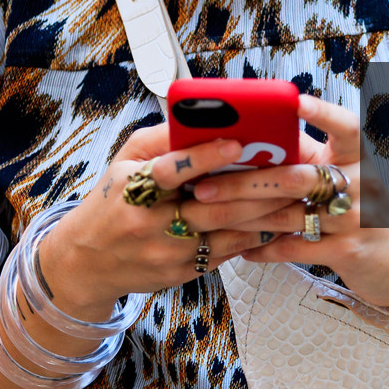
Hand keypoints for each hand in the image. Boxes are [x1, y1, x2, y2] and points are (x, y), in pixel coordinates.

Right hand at [36, 123, 302, 317]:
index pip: (171, 169)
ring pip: (228, 232)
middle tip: (299, 174)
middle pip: (212, 205)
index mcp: (133, 187)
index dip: (206, 156)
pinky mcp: (183, 272)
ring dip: (268, 215)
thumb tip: (200, 116)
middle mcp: (151, 222)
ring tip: (301, 198)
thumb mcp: (124, 161)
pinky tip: (281, 222)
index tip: (240, 142)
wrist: (87, 262)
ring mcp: (168, 252)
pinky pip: (227, 253)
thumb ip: (160, 139)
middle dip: (260, 188)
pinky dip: (256, 237)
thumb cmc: (111, 201)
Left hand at [192, 94, 388, 310]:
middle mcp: (361, 185)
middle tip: (204, 185)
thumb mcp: (348, 178)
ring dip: (241, 218)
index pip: (345, 127)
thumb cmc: (365, 212)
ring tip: (209, 217)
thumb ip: (311, 158)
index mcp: (360, 158)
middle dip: (243, 182)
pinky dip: (263, 248)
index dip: (322, 113)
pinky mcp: (348, 252)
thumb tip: (254, 136)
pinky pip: (294, 248)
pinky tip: (240, 248)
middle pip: (295, 177)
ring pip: (286, 215)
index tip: (295, 101)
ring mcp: (356, 220)